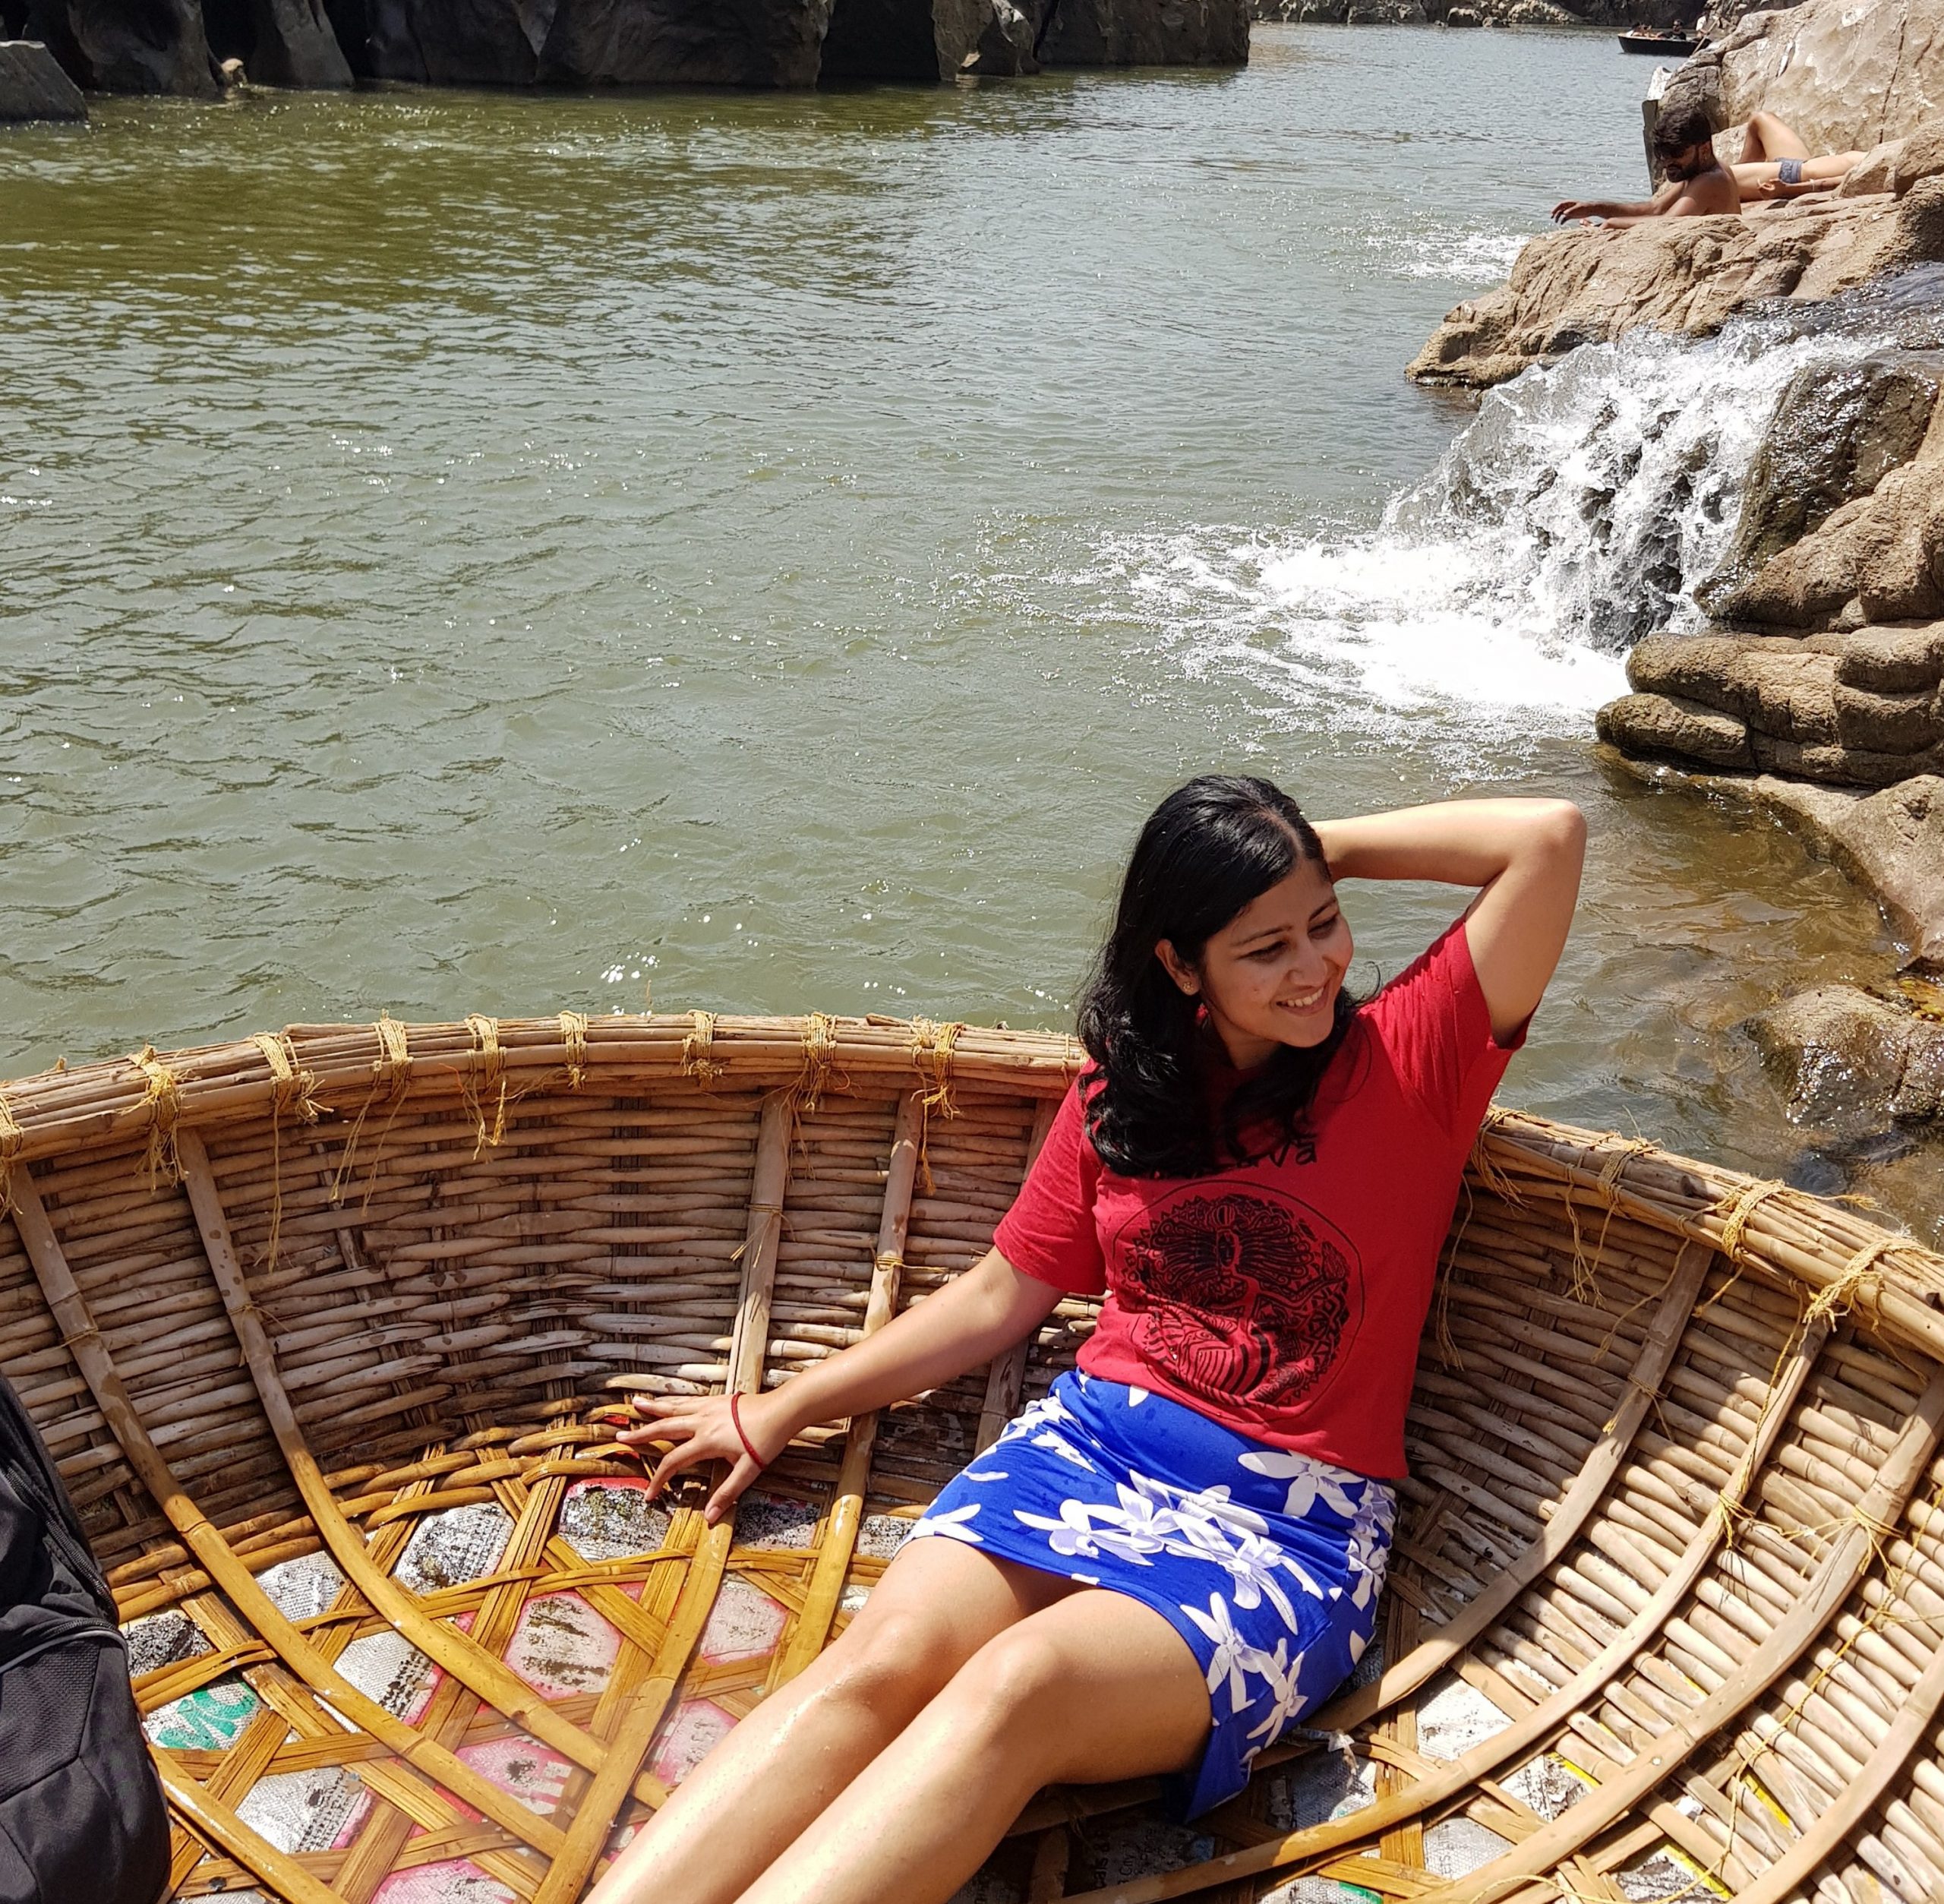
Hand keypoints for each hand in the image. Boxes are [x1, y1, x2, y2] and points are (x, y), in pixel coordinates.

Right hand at [616, 1389, 791, 1524]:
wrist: (783, 1409)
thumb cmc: (767, 1440)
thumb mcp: (748, 1471)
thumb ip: (727, 1494)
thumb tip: (709, 1518)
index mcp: (706, 1441)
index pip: (673, 1462)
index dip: (658, 1480)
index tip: (648, 1495)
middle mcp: (702, 1421)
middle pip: (664, 1428)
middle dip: (641, 1434)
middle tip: (620, 1436)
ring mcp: (709, 1407)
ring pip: (674, 1407)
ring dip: (653, 1408)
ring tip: (636, 1403)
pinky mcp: (717, 1399)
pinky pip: (688, 1399)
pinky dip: (673, 1400)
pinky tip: (669, 1400)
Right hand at [1551, 199, 1590, 222]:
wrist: (1590, 210)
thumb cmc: (1584, 208)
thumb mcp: (1577, 209)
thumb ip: (1570, 211)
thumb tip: (1564, 213)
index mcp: (1569, 203)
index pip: (1561, 204)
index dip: (1556, 208)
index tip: (1552, 212)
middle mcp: (1568, 207)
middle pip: (1559, 209)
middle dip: (1555, 213)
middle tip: (1551, 217)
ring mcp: (1569, 211)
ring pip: (1561, 214)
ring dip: (1557, 217)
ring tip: (1556, 222)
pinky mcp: (1571, 216)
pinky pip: (1564, 219)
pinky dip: (1562, 221)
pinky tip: (1561, 224)